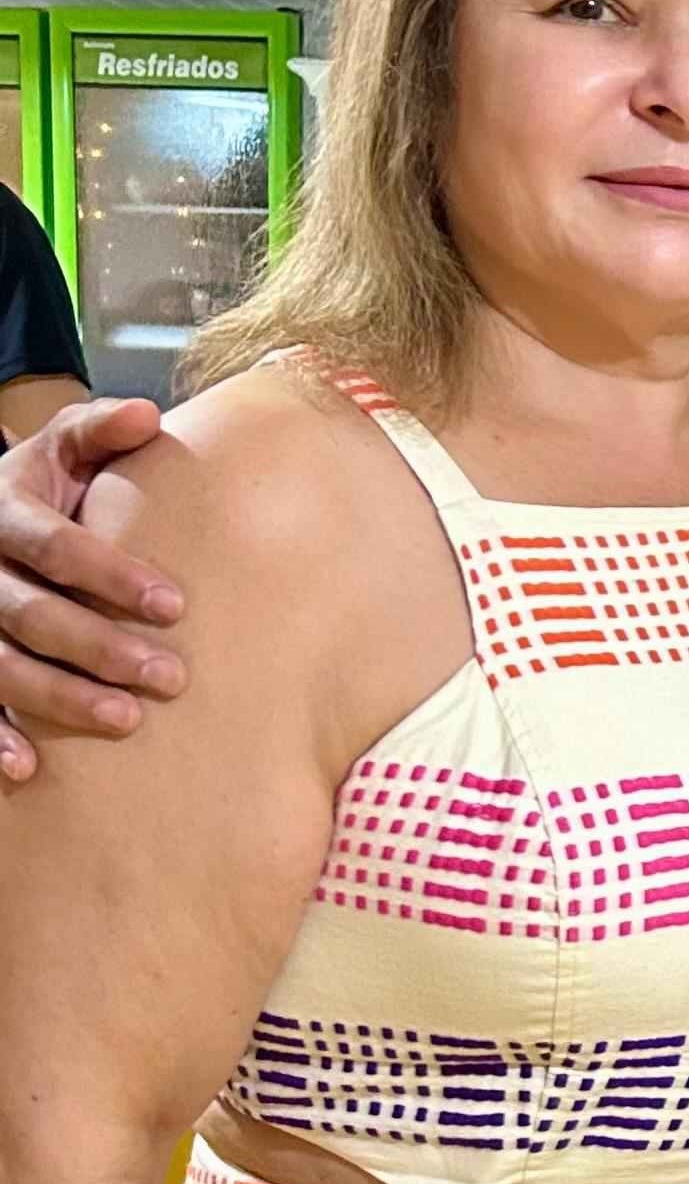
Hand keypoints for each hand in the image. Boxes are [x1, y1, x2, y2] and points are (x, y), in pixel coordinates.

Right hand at [0, 397, 185, 781]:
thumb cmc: (41, 481)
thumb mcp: (63, 446)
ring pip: (1, 667)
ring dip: (61, 698)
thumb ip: (99, 430)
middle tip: (171, 677)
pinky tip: (31, 770)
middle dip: (100, 647)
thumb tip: (144, 413)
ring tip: (126, 720)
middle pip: (33, 616)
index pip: (56, 547)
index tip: (175, 606)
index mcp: (3, 514)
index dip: (112, 575)